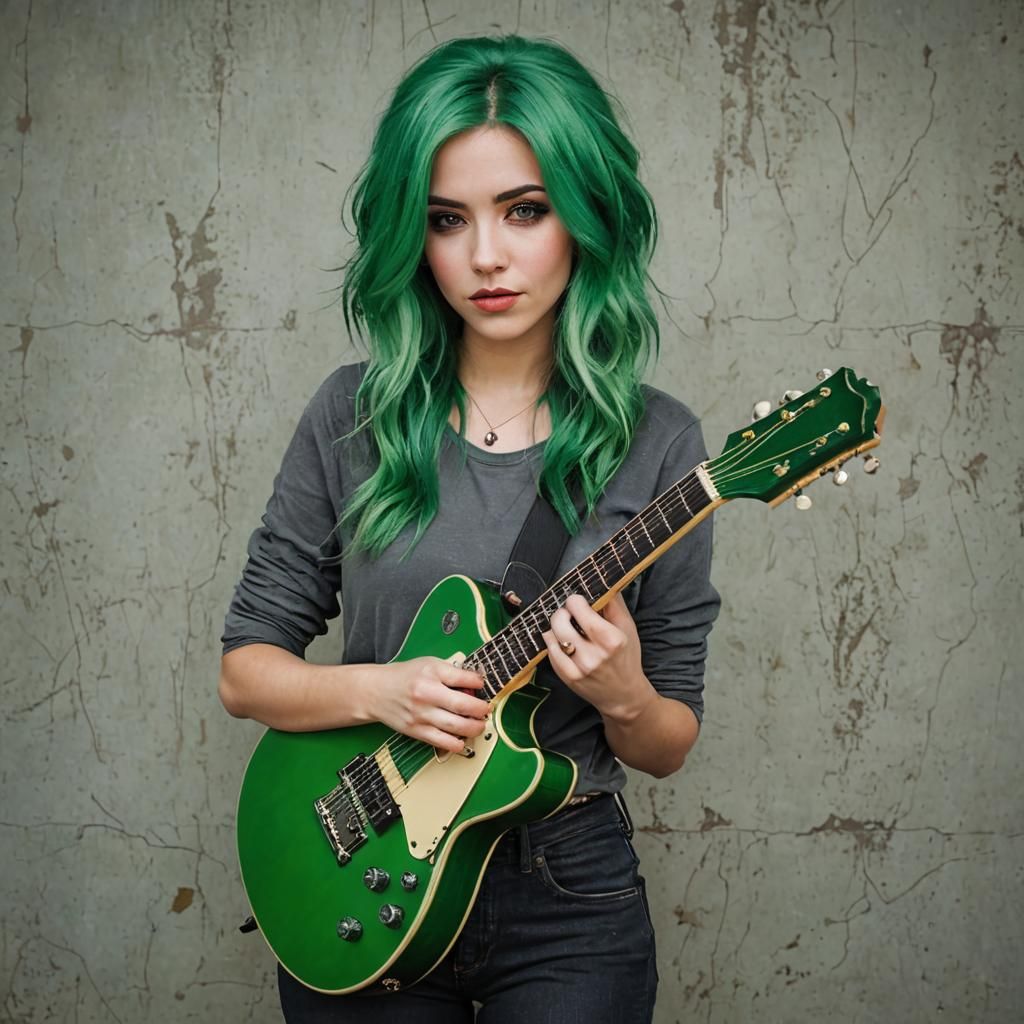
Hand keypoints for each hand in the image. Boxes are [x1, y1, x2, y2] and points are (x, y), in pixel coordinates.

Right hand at [372, 657, 488, 751]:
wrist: (376, 691)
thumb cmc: (404, 677)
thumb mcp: (429, 664)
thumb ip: (452, 672)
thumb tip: (476, 683)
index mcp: (430, 673)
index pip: (463, 678)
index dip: (479, 683)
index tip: (483, 686)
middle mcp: (426, 694)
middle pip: (462, 705)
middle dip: (481, 710)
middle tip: (486, 710)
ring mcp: (421, 715)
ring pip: (456, 726)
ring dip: (474, 727)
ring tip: (479, 724)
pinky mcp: (416, 731)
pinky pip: (442, 742)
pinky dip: (456, 744)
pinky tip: (462, 739)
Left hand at [542, 593, 655, 722]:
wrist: (624, 696)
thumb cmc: (627, 658)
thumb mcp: (628, 628)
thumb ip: (614, 604)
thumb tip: (601, 582)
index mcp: (611, 639)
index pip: (578, 607)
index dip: (576, 600)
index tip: (579, 602)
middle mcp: (593, 654)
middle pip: (560, 619)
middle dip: (563, 612)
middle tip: (570, 614)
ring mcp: (577, 668)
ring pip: (551, 634)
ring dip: (557, 626)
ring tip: (567, 627)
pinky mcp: (566, 677)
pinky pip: (549, 650)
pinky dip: (554, 642)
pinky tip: (564, 642)